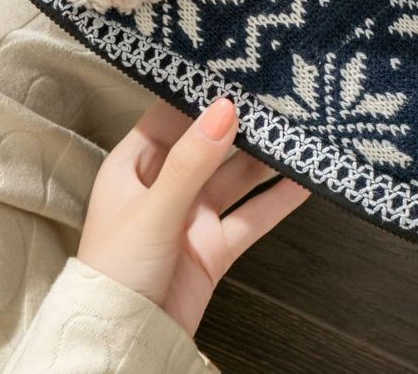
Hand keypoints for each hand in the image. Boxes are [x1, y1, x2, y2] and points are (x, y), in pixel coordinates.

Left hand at [78, 97, 308, 334]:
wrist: (124, 345)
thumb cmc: (113, 276)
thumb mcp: (153, 209)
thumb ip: (191, 161)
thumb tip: (222, 109)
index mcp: (133, 167)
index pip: (169, 117)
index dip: (199, 95)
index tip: (233, 72)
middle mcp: (163, 187)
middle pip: (209, 145)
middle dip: (241, 125)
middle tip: (276, 99)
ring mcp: (191, 217)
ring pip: (235, 178)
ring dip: (264, 160)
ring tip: (296, 134)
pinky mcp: (213, 247)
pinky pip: (251, 217)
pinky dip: (277, 200)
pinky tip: (303, 182)